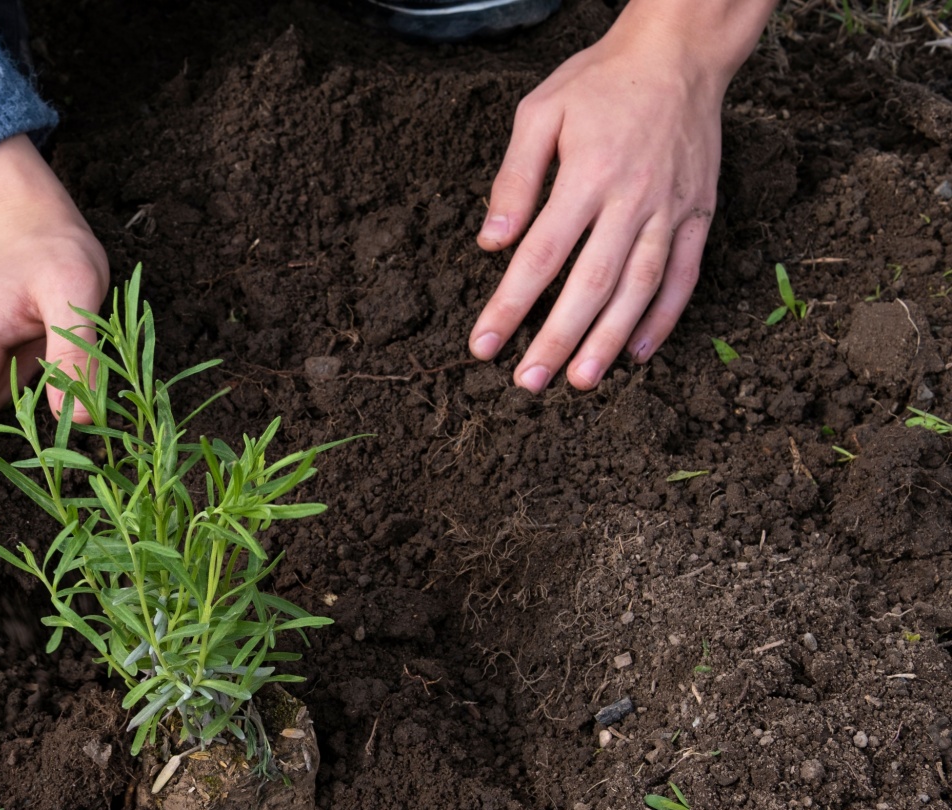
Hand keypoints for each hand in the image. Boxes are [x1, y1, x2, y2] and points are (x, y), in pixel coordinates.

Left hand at [468, 0, 773, 391]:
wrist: (680, 53)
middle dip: (557, 339)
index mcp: (588, 175)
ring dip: (609, 340)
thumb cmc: (600, 82)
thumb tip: (491, 242)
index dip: (510, 306)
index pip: (541, 255)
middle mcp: (633, 199)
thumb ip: (515, 178)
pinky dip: (663, 318)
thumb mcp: (541, 113)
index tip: (483, 345)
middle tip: (528, 383)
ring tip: (580, 381)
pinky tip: (636, 353)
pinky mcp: (699, 212)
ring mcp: (672, 209)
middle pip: (591, 284)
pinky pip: (684, 275)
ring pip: (640, 288)